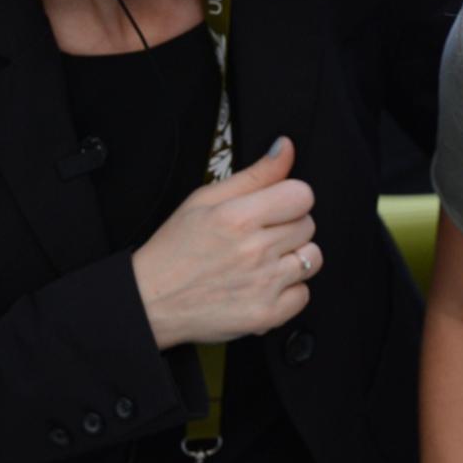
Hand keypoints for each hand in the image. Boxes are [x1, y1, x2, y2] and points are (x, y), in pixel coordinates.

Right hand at [131, 137, 322, 348]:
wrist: (150, 302)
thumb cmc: (175, 249)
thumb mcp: (206, 199)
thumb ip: (255, 174)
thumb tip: (285, 147)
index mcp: (239, 217)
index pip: (303, 195)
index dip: (290, 198)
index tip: (274, 207)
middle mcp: (255, 250)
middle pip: (308, 225)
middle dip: (288, 227)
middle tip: (258, 236)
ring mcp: (263, 284)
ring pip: (312, 258)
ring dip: (292, 258)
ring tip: (262, 261)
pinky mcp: (267, 314)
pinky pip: (304, 293)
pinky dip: (288, 291)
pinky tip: (263, 285)